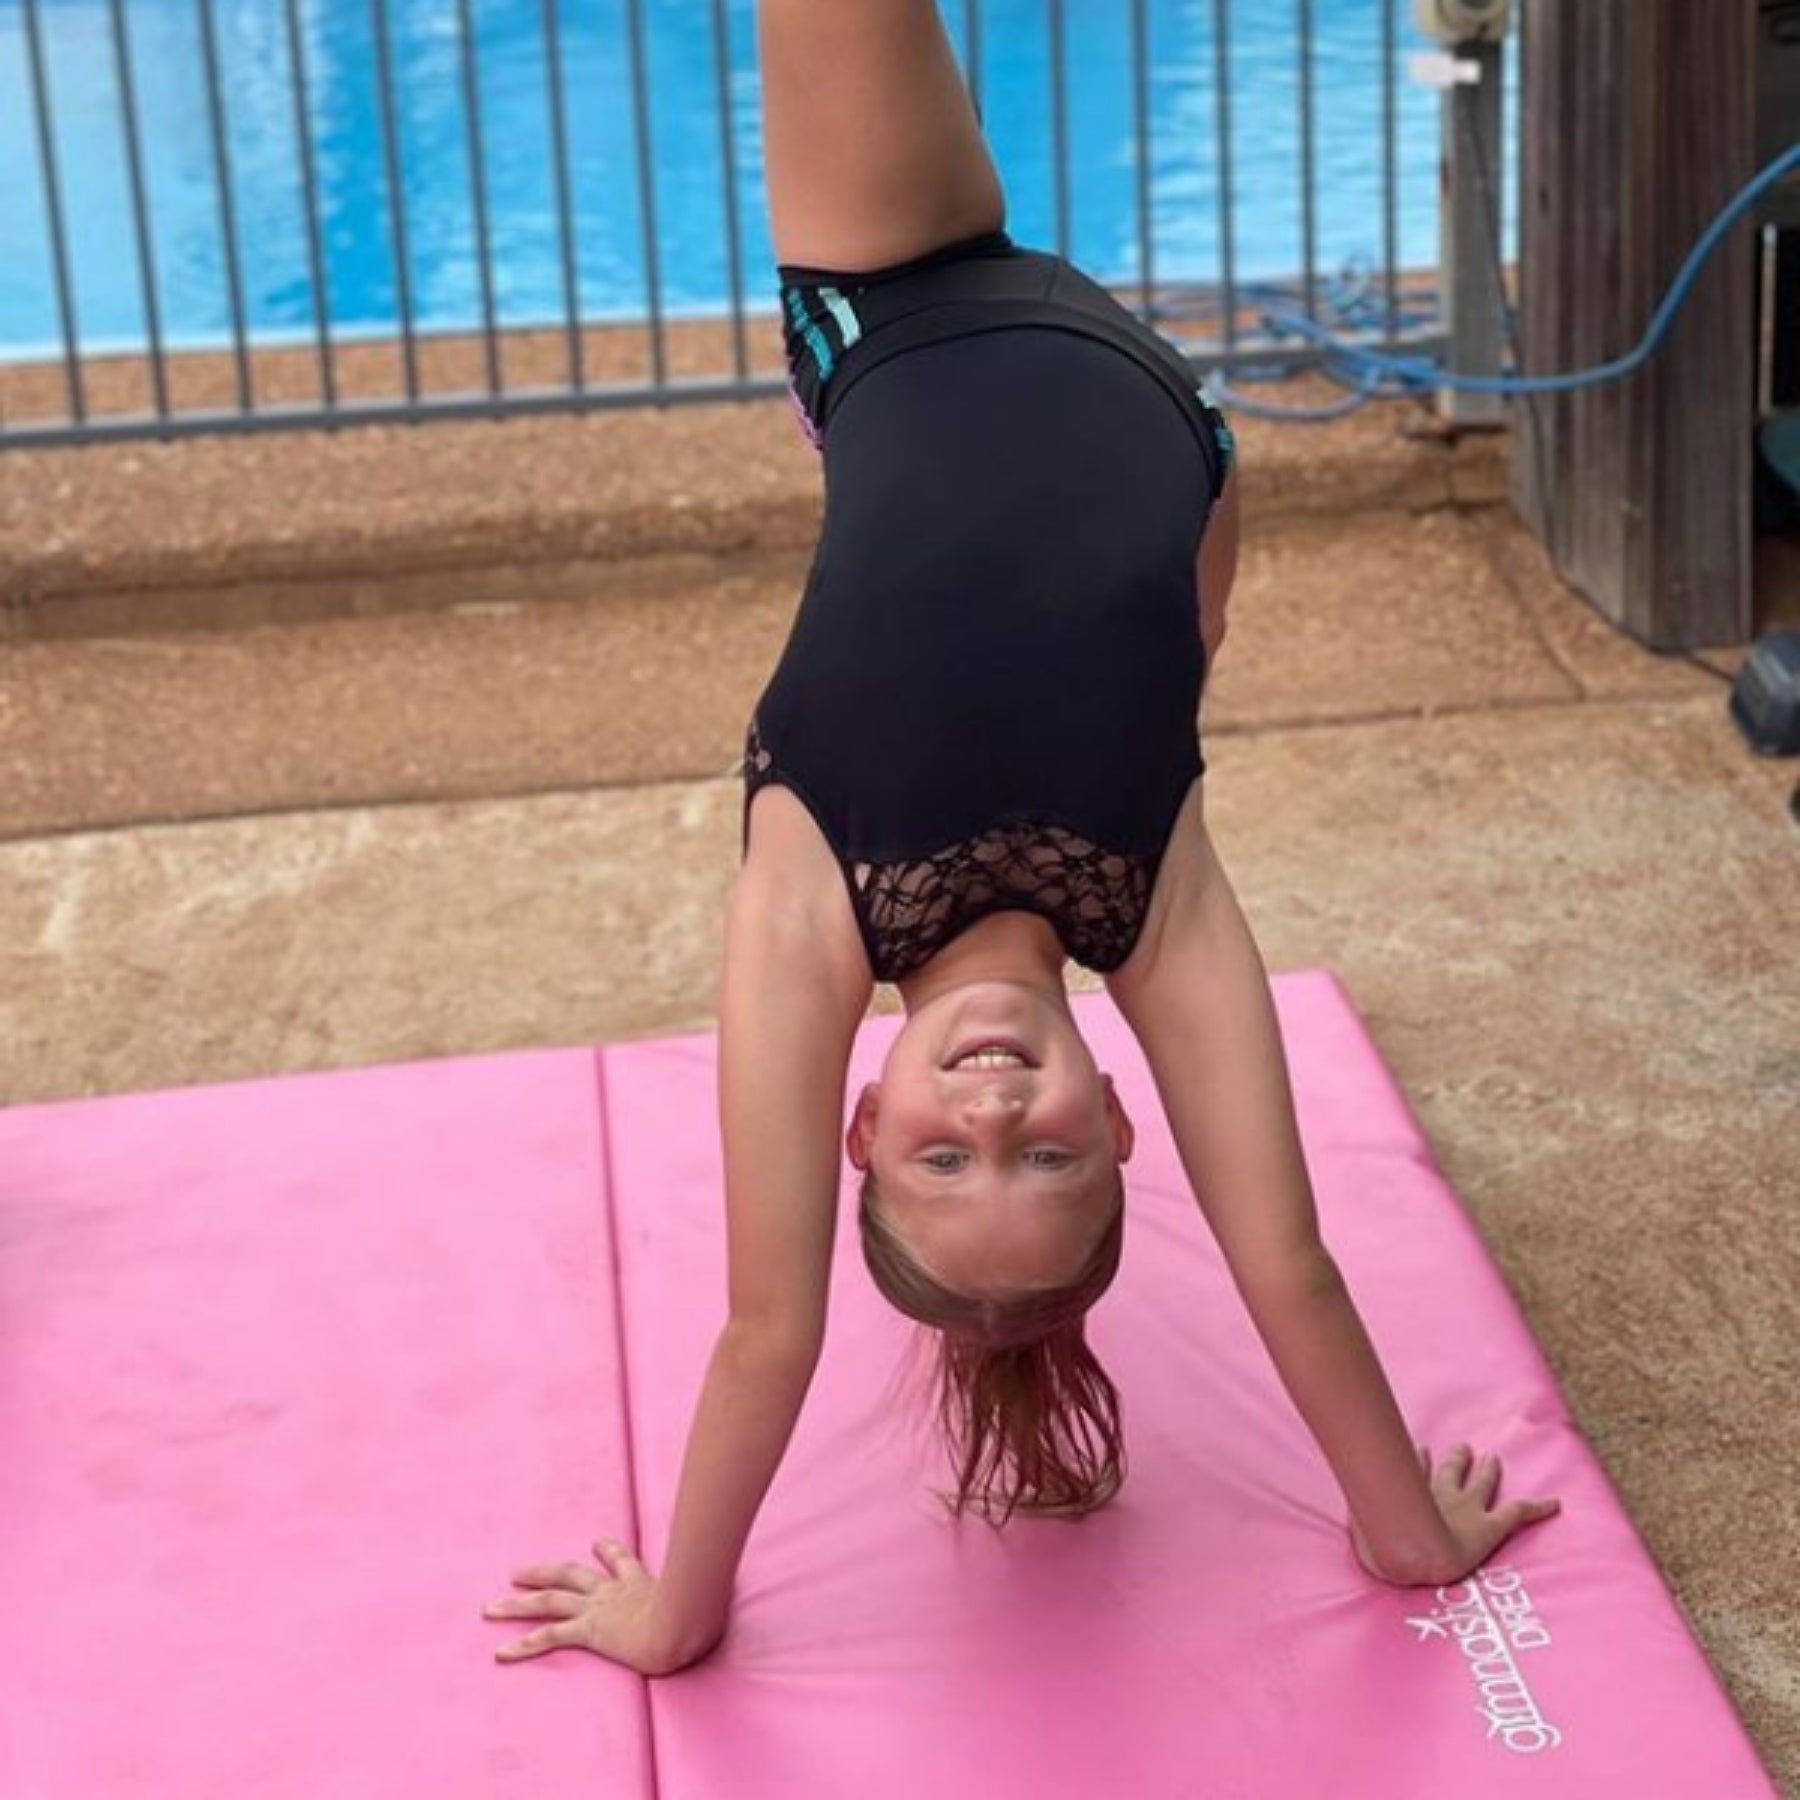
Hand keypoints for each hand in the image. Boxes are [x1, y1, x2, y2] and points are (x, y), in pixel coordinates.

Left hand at [482, 1537, 708, 1677]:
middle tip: (517, 1573)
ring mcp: (599, 1609)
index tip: (596, 1545)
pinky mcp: (591, 1630)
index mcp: (641, 1583)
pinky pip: (552, 1636)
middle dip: (541, 1573)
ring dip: (517, 1604)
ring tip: (490, 1607)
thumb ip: (713, 1587)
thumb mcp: (708, 1598)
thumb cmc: (700, 1616)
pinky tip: (502, 1651)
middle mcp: (614, 1591)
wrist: (685, 1626)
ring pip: (550, 1601)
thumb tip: (734, 1577)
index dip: (606, 1553)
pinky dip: (524, 1644)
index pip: (621, 1562)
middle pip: (569, 1575)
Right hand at [1351, 1443, 1562, 1586]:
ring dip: (1488, 1472)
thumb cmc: (1389, 1548)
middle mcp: (1442, 1496)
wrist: (1418, 1555)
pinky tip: (1555, 1504)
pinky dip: (1538, 1508)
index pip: (1416, 1471)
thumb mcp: (1365, 1531)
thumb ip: (1361, 1528)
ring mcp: (1468, 1509)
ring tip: (1493, 1459)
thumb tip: (1348, 1526)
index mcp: (1414, 1497)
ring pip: (1482, 1485)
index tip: (1419, 1448)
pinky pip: (1518, 1513)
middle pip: (1452, 1471)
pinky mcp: (1490, 1527)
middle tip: (1464, 1447)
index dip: (1418, 1460)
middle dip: (1458, 1459)